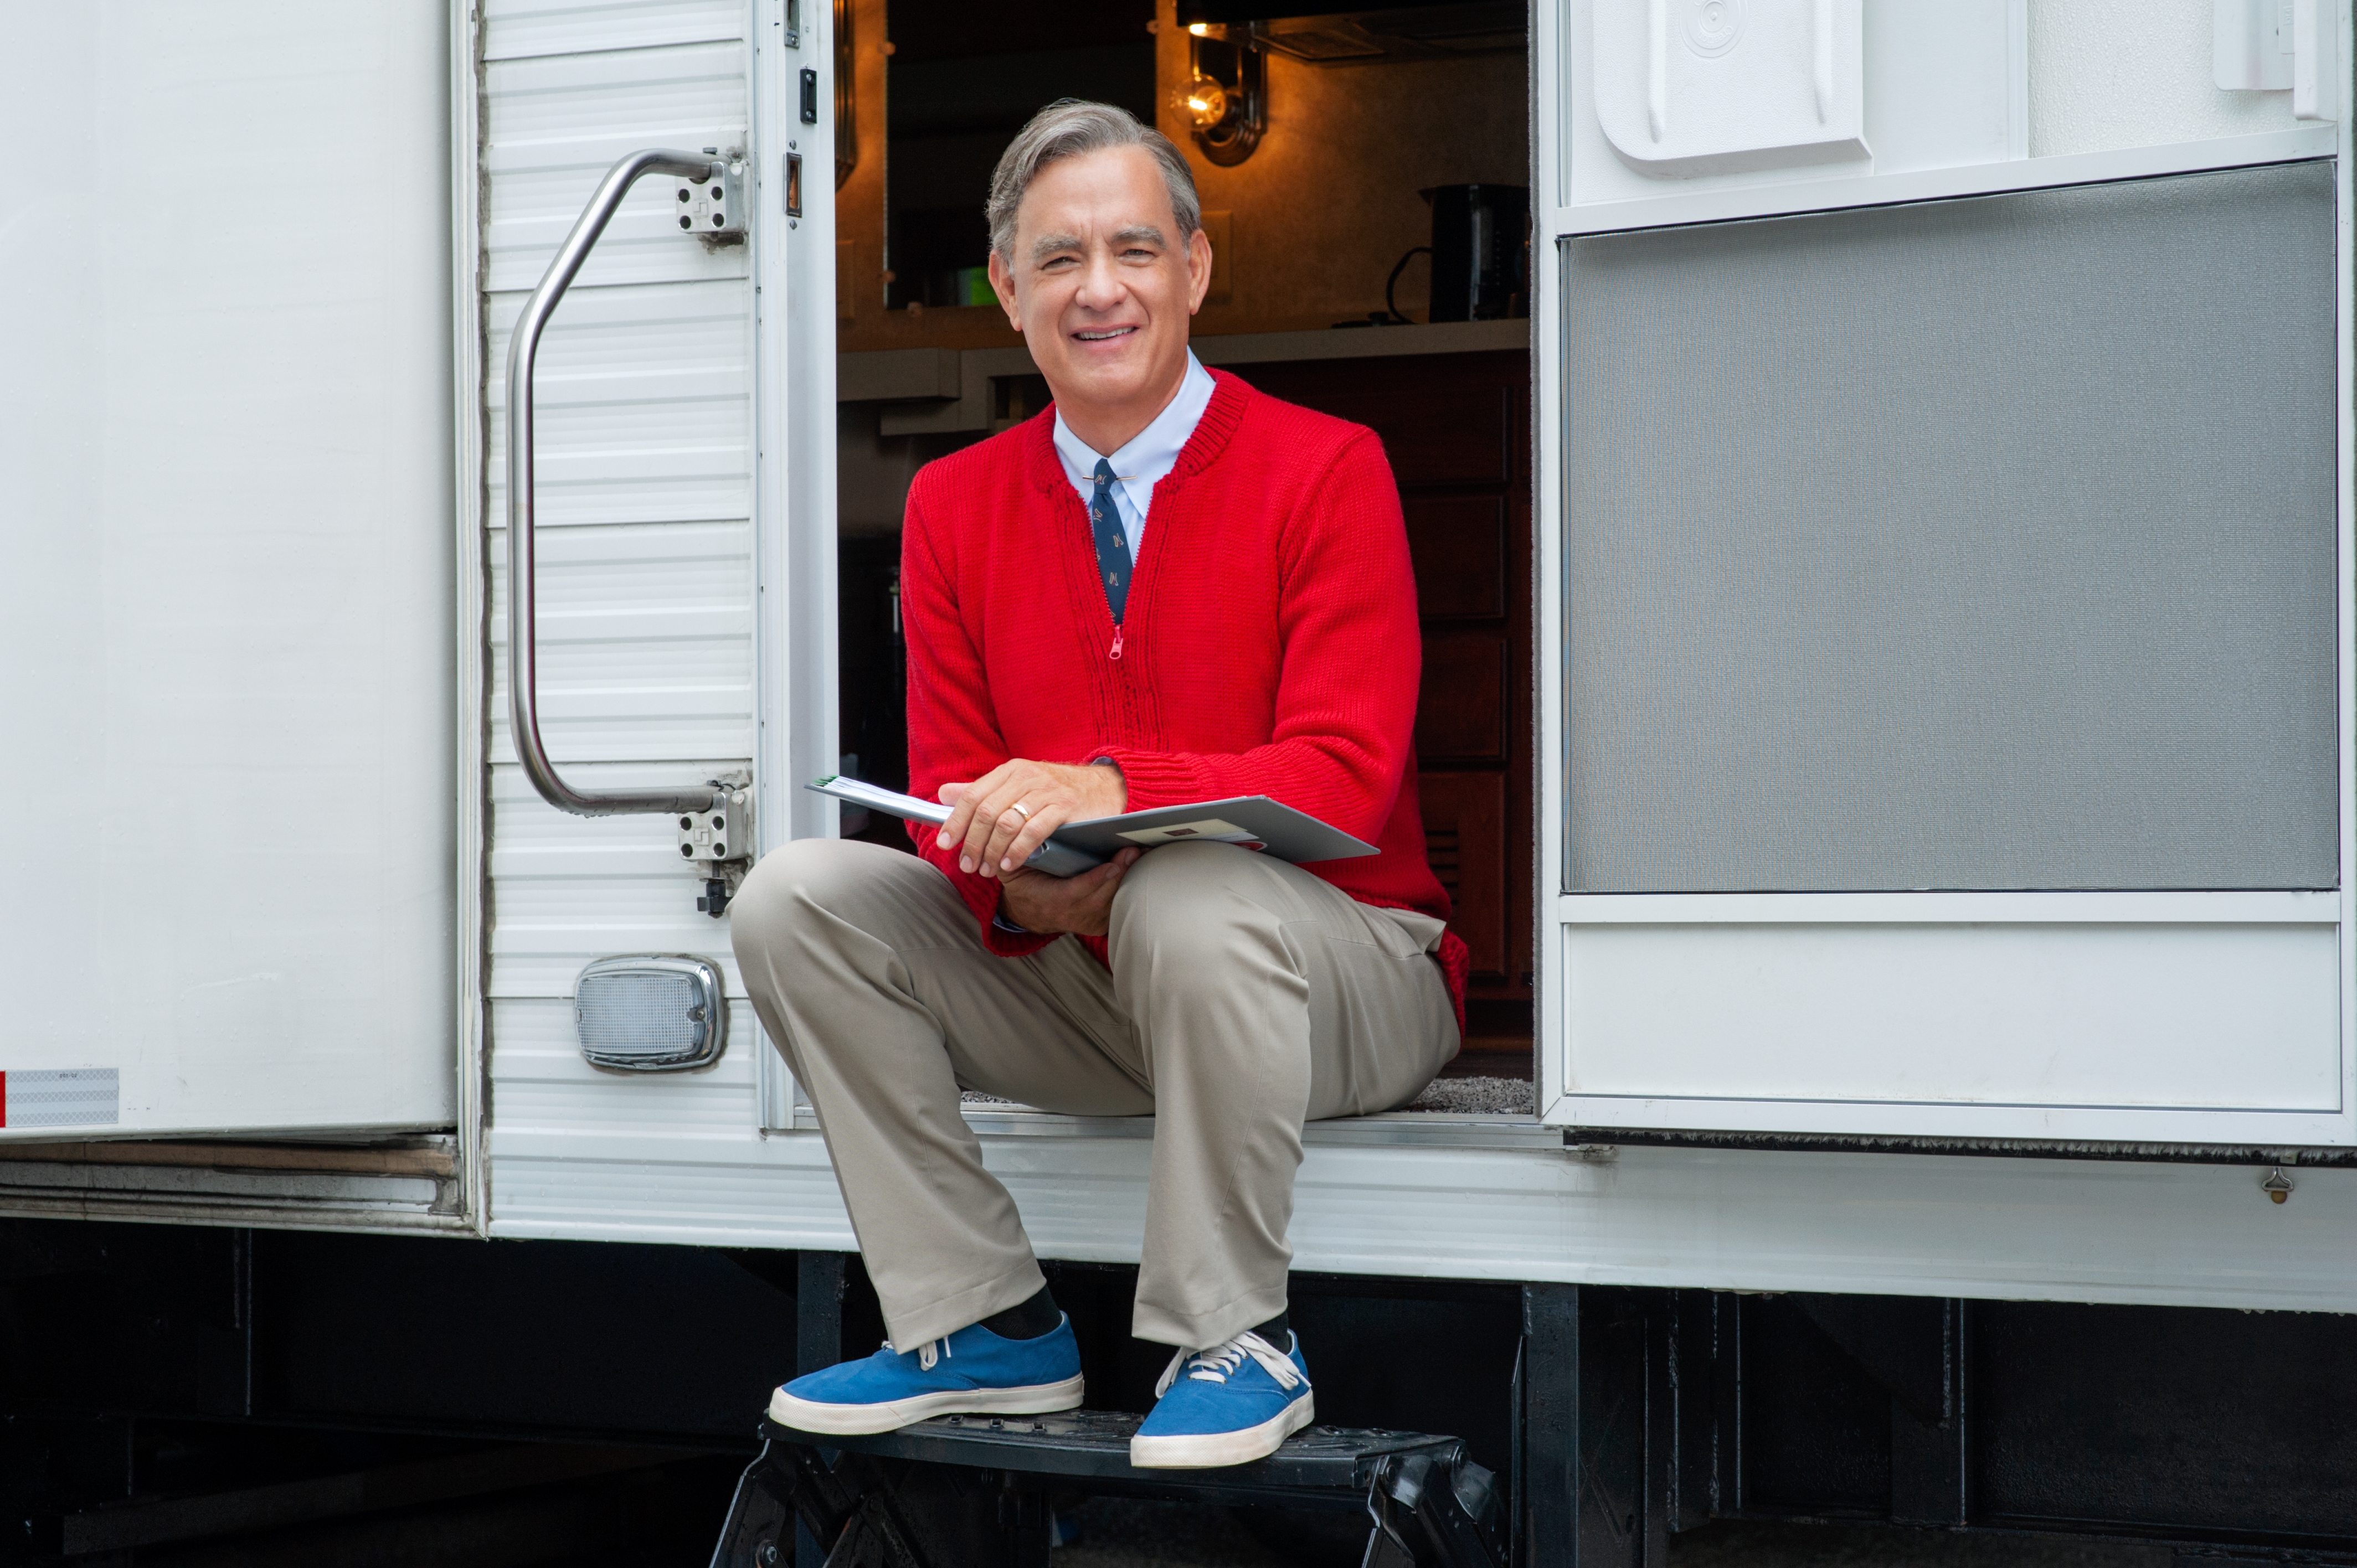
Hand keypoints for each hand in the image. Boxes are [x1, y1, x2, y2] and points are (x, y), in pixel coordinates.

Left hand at [936, 759, 1126, 878]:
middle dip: (973, 843)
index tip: (945, 844)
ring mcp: (1046, 791)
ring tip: (988, 869)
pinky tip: (1010, 864)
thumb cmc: (1056, 791)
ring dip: (993, 851)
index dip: (956, 822)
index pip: (973, 795)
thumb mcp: (1017, 785)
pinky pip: (1033, 831)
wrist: (1105, 787)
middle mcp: (1026, 776)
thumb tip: (943, 794)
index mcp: (1010, 771)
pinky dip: (1017, 851)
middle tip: (969, 866)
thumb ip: (981, 791)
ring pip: (1007, 823)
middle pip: (987, 812)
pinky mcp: (1065, 807)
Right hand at [998, 849, 1142, 936]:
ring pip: (1112, 903)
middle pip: (1101, 897)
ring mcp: (1086, 922)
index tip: (1112, 864)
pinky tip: (1139, 867)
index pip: (1075, 892)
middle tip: (1134, 850)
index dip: (1095, 879)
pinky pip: (1117, 907)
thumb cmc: (1025, 884)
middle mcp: (1070, 916)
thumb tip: (1020, 830)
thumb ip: (1014, 853)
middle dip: (1120, 874)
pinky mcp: (1099, 924)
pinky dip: (1129, 888)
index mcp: (1049, 901)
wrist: (1029, 911)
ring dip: (1129, 879)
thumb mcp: (1012, 869)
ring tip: (1141, 854)